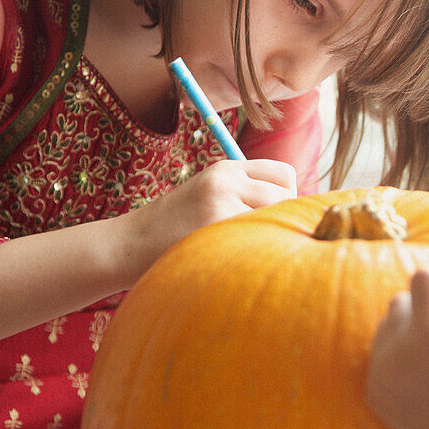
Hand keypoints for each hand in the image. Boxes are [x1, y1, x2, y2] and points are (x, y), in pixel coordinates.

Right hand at [118, 158, 296, 284]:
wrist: (129, 245)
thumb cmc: (174, 229)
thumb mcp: (208, 196)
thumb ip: (245, 195)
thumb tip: (300, 212)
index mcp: (226, 168)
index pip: (284, 173)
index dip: (286, 197)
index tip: (270, 217)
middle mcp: (226, 180)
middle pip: (287, 196)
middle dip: (281, 219)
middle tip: (259, 239)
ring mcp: (221, 204)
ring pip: (276, 217)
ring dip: (269, 236)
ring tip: (246, 250)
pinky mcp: (216, 227)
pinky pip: (258, 239)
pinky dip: (256, 252)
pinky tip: (237, 260)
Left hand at [366, 268, 428, 428]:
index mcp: (428, 332)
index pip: (422, 278)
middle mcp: (395, 350)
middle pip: (399, 301)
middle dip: (424, 312)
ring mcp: (380, 375)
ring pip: (387, 327)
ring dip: (409, 334)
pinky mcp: (374, 394)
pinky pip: (382, 357)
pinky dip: (400, 361)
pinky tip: (428, 384)